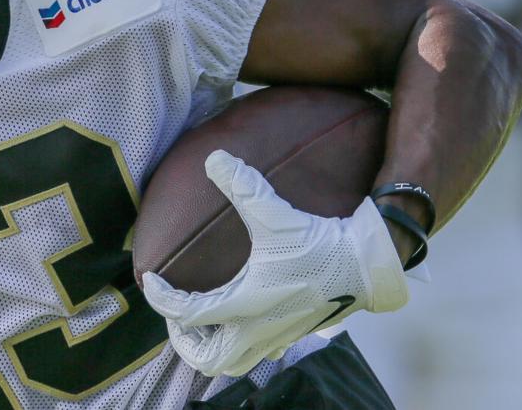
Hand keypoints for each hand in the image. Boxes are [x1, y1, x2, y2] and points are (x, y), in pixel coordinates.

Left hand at [141, 151, 408, 376]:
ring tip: (199, 321)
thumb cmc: (320, 243)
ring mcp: (277, 336)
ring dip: (210, 347)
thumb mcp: (276, 212)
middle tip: (177, 312)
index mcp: (248, 303)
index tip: (152, 281)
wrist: (368, 265)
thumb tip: (214, 157)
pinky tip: (235, 318)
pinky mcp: (293, 334)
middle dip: (184, 340)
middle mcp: (260, 328)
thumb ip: (243, 184)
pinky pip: (254, 354)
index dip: (162, 299)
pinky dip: (236, 344)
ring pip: (232, 362)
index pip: (188, 315)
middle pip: (209, 358)